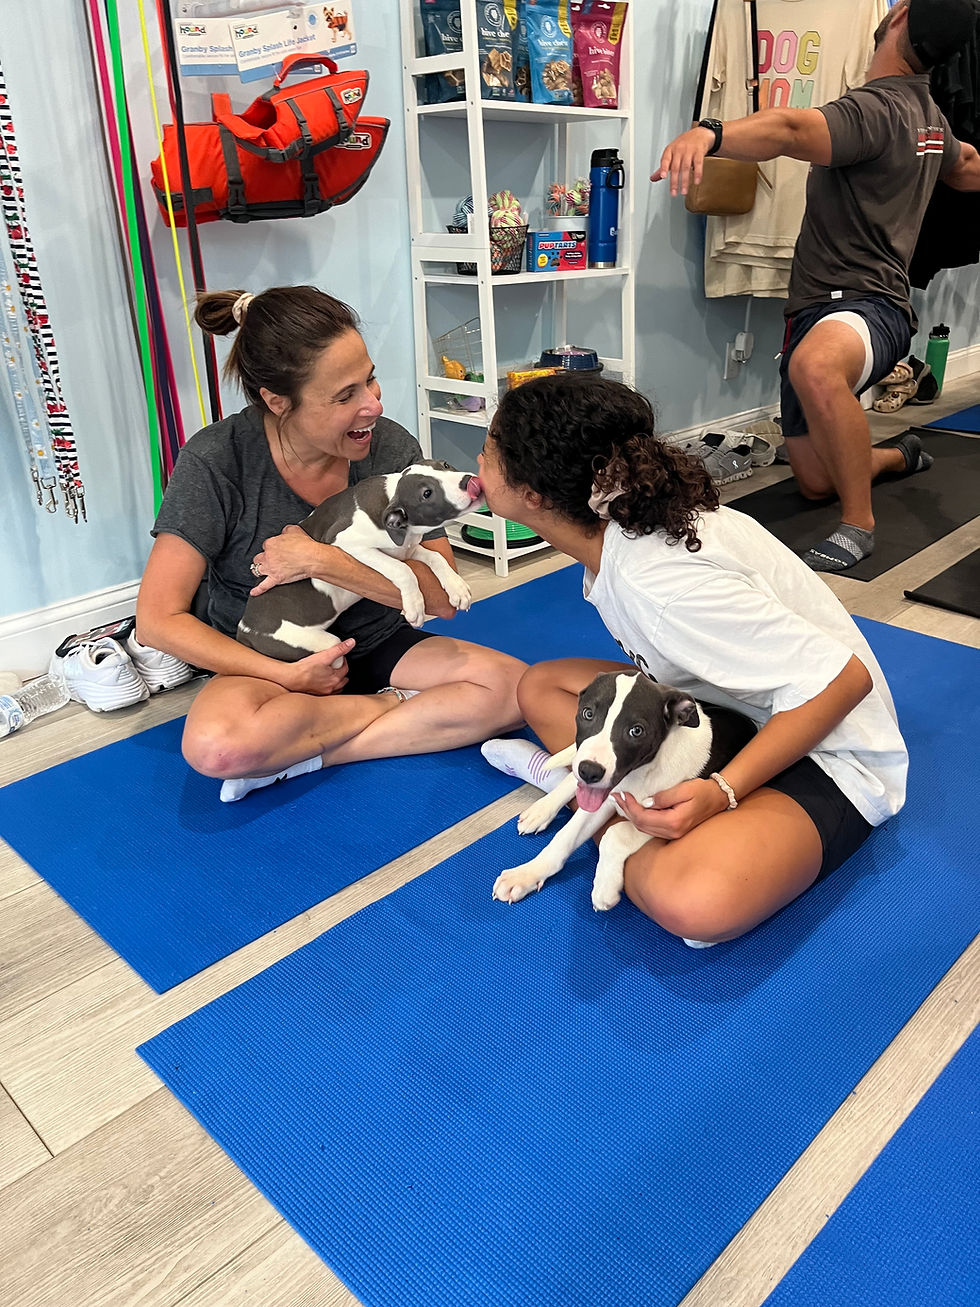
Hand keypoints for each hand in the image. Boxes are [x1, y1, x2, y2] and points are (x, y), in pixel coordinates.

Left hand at [250, 525, 322, 594]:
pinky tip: (254, 592)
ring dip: (259, 570)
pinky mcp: (276, 579)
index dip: (271, 547)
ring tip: (261, 571)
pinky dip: (258, 590)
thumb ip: (285, 531)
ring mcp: (271, 568)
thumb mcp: (294, 530)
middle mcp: (268, 556)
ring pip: (258, 570)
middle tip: (268, 559)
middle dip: (263, 558)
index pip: (266, 545)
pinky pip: (264, 586)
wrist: (311, 558)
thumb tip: (284, 533)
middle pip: (259, 558)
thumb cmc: (305, 545)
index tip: (276, 549)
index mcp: (271, 544)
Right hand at [279, 640, 355, 695]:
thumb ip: (339, 649)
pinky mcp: (316, 694)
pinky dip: (328, 687)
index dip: (343, 661)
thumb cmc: (305, 669)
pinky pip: (327, 692)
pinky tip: (323, 682)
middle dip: (342, 672)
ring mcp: (323, 693)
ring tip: (332, 674)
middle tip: (336, 665)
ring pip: (336, 688)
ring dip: (337, 681)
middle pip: (343, 680)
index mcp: (335, 679)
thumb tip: (351, 643)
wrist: (291, 678)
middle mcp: (331, 688)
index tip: (339, 657)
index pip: (345, 669)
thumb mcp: (324, 655)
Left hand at [613, 777, 728, 838]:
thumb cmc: (703, 791)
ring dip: (631, 816)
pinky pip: (651, 828)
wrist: (719, 798)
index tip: (622, 794)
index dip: (630, 806)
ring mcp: (673, 834)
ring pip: (645, 828)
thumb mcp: (684, 789)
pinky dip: (640, 819)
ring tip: (622, 803)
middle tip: (616, 797)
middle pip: (641, 825)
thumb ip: (664, 797)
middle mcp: (672, 832)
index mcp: (674, 822)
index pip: (643, 817)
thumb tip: (646, 802)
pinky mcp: (674, 832)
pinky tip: (635, 810)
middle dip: (627, 811)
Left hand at [650, 126, 715, 196]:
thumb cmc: (684, 144)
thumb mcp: (671, 153)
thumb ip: (663, 166)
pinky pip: (698, 164)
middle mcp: (679, 149)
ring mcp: (689, 150)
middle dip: (674, 182)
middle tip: (674, 193)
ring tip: (684, 191)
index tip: (663, 176)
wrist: (700, 134)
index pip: (665, 159)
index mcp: (670, 150)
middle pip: (675, 167)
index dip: (664, 168)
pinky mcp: (699, 151)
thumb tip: (653, 178)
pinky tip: (696, 181)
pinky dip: (698, 173)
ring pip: (686, 167)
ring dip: (685, 181)